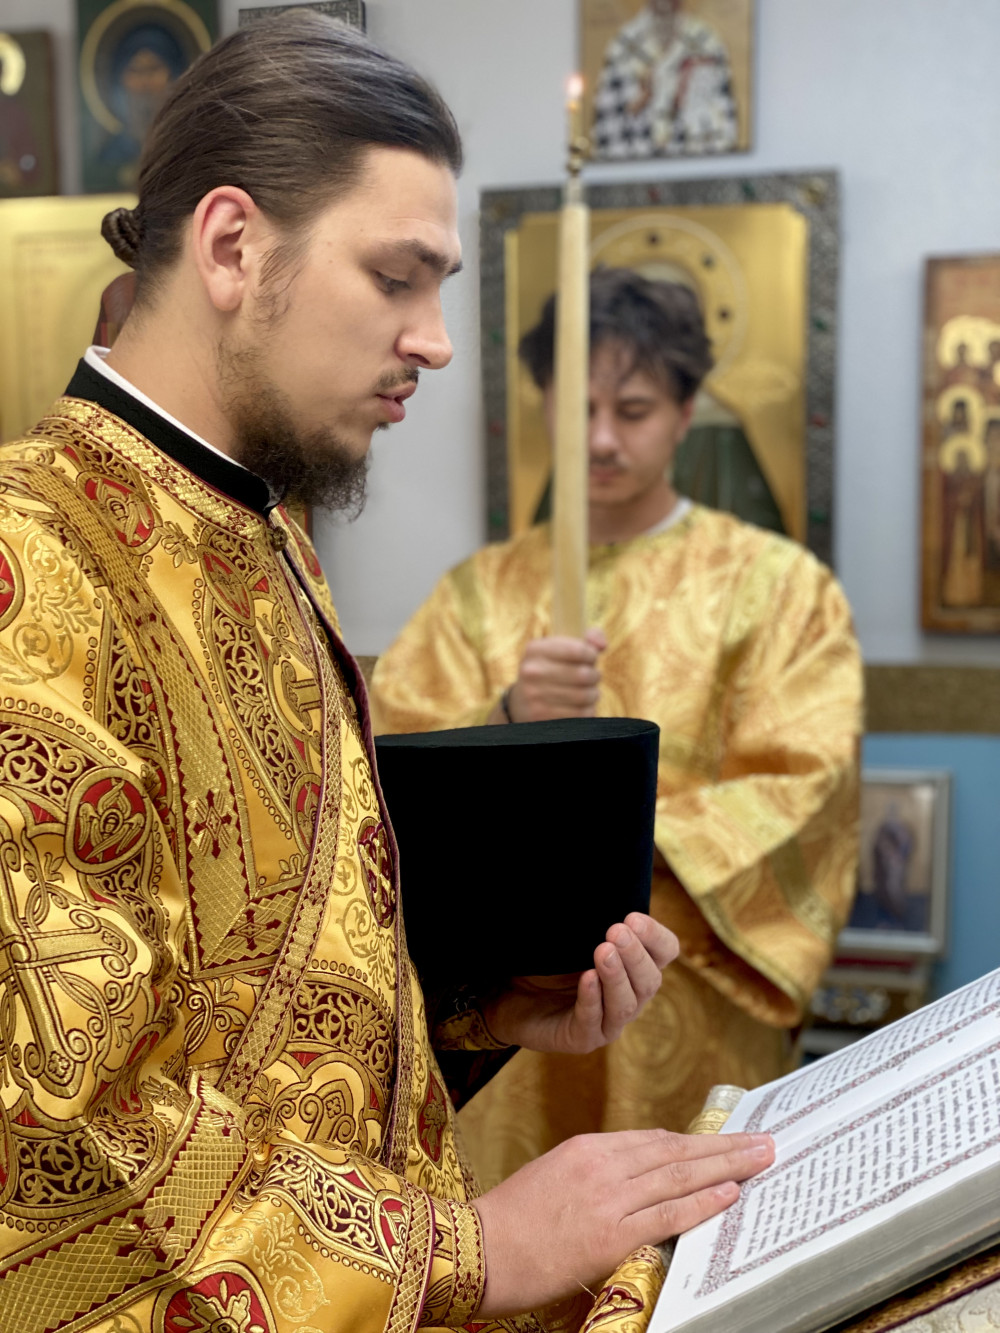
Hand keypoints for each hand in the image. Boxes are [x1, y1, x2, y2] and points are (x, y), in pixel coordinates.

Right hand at [472, 1127, 775, 1315]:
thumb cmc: (510, 1220)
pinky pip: (667, 1213)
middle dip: (724, 1146)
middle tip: (764, 1141)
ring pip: (680, 1175)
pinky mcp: (610, 1235)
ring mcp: (608, 1199)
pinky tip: (730, 1192)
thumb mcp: (552, 1177)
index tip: (724, 1141)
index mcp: (587, 1148)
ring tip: (761, 1159)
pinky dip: (702, 1201)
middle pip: (676, 1151)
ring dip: (727, 1166)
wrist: (478, 1248)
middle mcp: (602, 1165)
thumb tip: (635, 1181)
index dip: (694, 1142)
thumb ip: (595, 1173)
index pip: (654, 1140)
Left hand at [482, 913, 678, 1053]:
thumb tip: (594, 879)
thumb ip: (590, 913)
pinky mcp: (583, 1039)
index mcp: (636, 966)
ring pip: (626, 1004)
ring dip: (616, 977)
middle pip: (650, 980)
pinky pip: (593, 1021)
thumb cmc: (550, 958)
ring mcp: (609, 1021)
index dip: (655, 936)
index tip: (632, 917)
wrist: (511, 992)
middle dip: (634, 955)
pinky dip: (592, 999)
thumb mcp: (573, 931)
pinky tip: (586, 979)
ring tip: (603, 951)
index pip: (665, 951)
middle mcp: (630, 996)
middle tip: (615, 932)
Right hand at [504, 628, 606, 721]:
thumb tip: (602, 645)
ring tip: (588, 691)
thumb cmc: (552, 669)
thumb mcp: (562, 649)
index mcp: (535, 649)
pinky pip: (581, 714)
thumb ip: (589, 639)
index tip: (590, 658)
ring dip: (593, 694)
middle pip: (583, 674)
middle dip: (595, 676)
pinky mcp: (542, 717)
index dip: (592, 655)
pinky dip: (588, 710)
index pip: (578, 650)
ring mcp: (534, 696)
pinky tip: (581, 706)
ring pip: (584, 696)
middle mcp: (531, 672)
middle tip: (592, 676)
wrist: (522, 702)